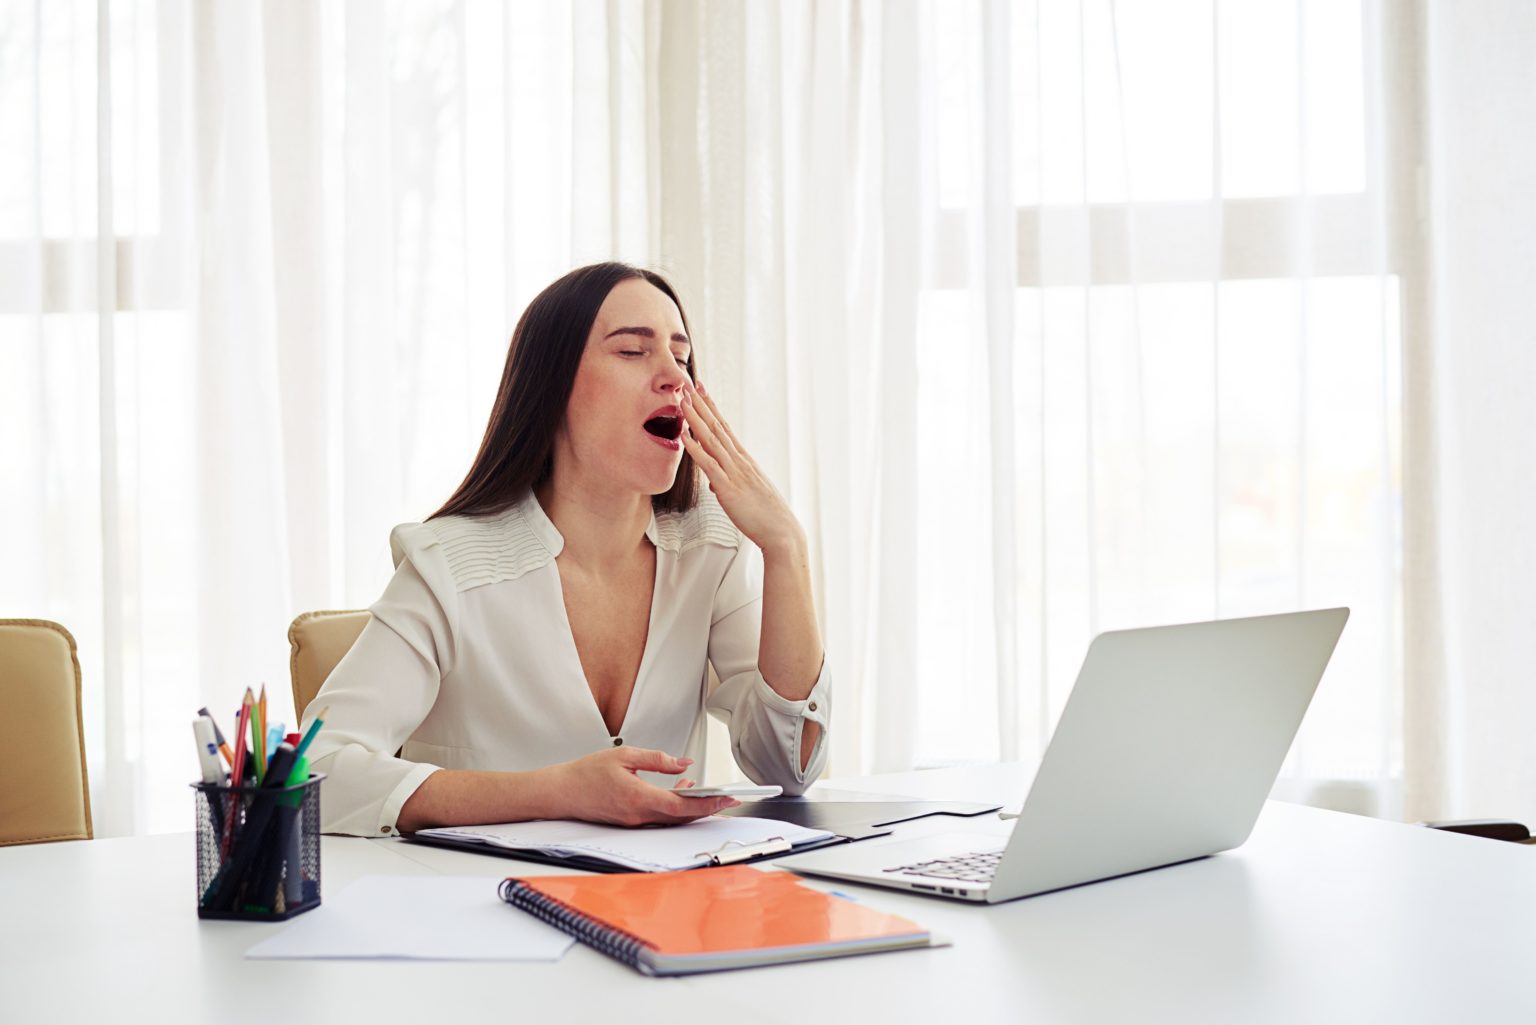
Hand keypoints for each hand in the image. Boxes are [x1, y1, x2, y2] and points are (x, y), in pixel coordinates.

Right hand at [537, 746, 739, 825]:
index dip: (708, 804)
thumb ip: (657, 760)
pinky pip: (659, 817)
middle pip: (682, 817)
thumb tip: (683, 763)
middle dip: (708, 808)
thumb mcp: (625, 755)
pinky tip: (680, 791)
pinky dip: (674, 808)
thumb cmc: (585, 774)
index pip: (682, 805)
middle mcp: (638, 815)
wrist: (561, 793)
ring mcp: (634, 822)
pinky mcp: (630, 822)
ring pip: (672, 819)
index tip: (726, 798)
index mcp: (638, 798)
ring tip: (709, 793)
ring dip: (692, 808)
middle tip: (729, 799)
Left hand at [679, 380, 805, 554]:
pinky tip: (684, 436)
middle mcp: (740, 461)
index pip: (724, 428)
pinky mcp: (728, 488)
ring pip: (711, 439)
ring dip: (695, 418)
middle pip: (717, 426)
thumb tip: (714, 483)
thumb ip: (729, 484)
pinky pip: (709, 464)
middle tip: (688, 384)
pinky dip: (695, 448)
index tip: (701, 391)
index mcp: (744, 460)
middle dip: (700, 404)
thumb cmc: (767, 516)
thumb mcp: (746, 495)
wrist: (782, 532)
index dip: (711, 408)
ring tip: (682, 400)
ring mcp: (734, 472)